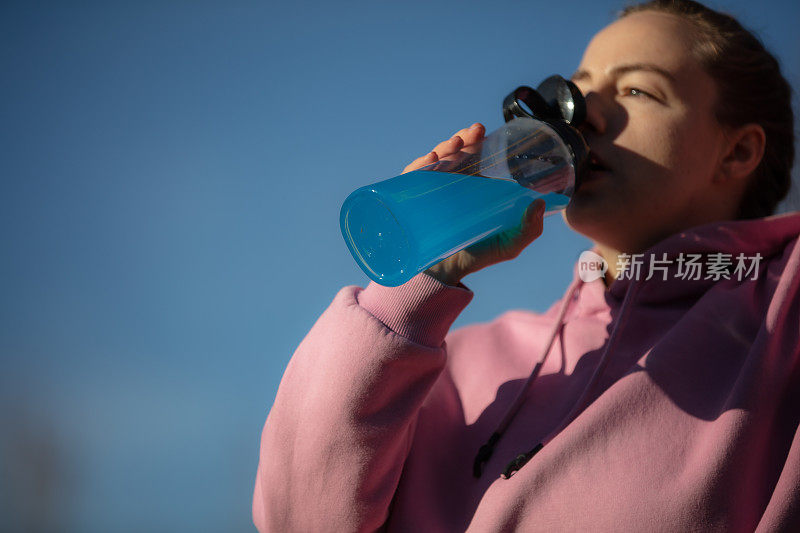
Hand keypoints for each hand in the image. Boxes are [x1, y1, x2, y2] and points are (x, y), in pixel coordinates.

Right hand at [402, 123, 545, 285]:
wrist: (445, 274)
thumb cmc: (477, 255)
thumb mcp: (508, 245)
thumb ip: (528, 230)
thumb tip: (539, 204)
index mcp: (472, 187)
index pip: (471, 156)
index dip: (474, 140)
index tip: (481, 131)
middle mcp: (450, 185)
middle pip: (453, 153)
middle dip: (461, 138)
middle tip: (473, 134)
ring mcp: (430, 191)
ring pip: (434, 160)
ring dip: (443, 148)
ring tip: (455, 145)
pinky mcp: (412, 200)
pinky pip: (412, 178)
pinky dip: (419, 165)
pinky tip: (430, 160)